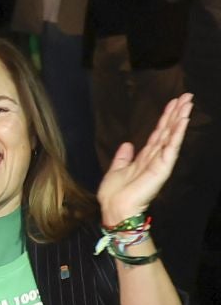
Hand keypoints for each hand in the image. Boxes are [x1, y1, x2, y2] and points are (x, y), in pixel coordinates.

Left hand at [99, 93, 192, 223]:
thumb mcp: (116, 170)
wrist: (115, 208)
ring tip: (188, 103)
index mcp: (145, 157)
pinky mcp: (162, 167)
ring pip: (172, 135)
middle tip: (187, 96)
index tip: (174, 103)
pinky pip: (172, 147)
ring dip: (180, 118)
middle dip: (177, 113)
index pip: (158, 132)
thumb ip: (123, 157)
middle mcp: (155, 157)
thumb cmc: (115, 194)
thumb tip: (127, 144)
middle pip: (168, 130)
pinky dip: (178, 133)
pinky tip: (183, 121)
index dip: (166, 117)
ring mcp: (160, 161)